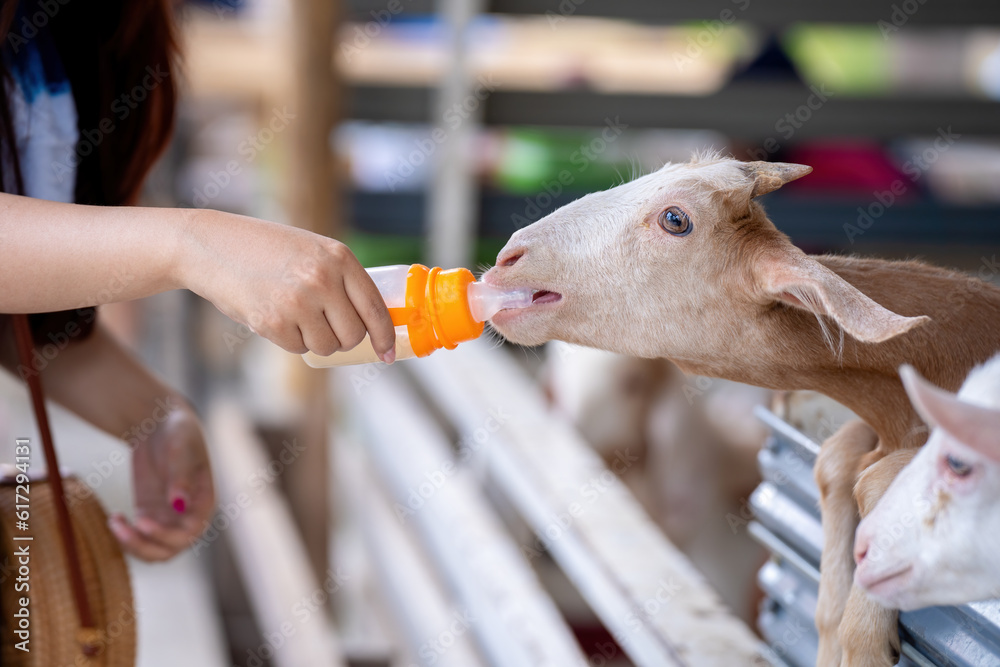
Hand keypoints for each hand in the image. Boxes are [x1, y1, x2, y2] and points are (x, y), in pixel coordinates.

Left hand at [108, 398, 214, 560]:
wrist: (160, 424)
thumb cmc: (176, 431)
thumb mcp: (179, 449)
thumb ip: (180, 477)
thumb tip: (179, 505)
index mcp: (203, 501)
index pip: (190, 532)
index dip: (167, 534)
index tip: (142, 521)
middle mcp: (189, 515)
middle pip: (171, 549)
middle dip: (145, 545)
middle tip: (121, 527)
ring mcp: (169, 518)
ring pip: (155, 551)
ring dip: (134, 546)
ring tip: (115, 524)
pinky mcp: (150, 515)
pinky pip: (139, 539)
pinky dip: (125, 538)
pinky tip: (114, 518)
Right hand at [180, 211, 395, 360]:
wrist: (212, 245)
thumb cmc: (267, 249)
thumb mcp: (313, 251)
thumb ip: (341, 280)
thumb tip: (372, 326)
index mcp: (340, 258)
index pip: (375, 308)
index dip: (385, 336)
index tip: (388, 353)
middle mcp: (323, 279)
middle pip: (353, 335)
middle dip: (343, 339)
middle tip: (326, 326)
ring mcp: (298, 301)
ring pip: (328, 346)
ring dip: (316, 341)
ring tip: (296, 315)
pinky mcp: (272, 322)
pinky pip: (298, 349)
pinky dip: (290, 340)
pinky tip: (275, 315)